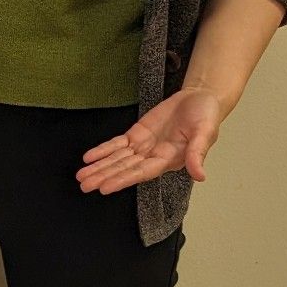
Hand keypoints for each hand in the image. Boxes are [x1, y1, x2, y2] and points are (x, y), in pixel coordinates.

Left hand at [77, 87, 223, 194]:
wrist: (200, 99)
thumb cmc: (206, 116)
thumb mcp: (206, 132)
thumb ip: (198, 153)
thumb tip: (200, 176)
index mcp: (169, 159)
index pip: (142, 172)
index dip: (123, 179)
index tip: (105, 188)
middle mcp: (153, 157)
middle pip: (124, 169)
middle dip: (104, 176)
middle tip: (84, 185)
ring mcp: (143, 147)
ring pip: (117, 159)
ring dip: (99, 167)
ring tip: (81, 177)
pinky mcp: (137, 135)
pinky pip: (117, 144)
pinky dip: (103, 151)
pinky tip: (88, 158)